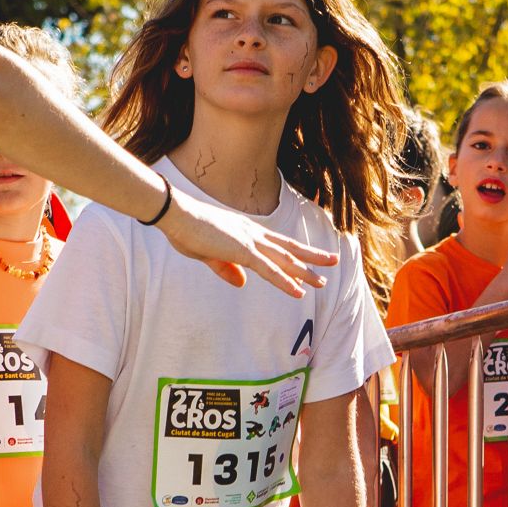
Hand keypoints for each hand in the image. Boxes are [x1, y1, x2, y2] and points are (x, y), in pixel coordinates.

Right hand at [157, 191, 335, 296]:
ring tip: (323, 280)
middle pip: (288, 248)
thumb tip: (242, 283)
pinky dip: (285, 281)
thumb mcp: (207, 254)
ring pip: (284, 259)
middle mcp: (252, 234)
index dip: (294, 253)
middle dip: (311, 257)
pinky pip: (269, 270)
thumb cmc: (187, 230)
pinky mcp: (242, 251)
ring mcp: (249, 242)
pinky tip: (298, 291)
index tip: (308, 260)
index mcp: (245, 232)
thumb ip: (226, 269)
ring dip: (305, 271)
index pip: (276, 244)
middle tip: (331, 262)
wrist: (175, 215)